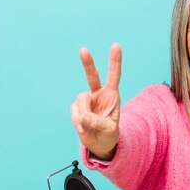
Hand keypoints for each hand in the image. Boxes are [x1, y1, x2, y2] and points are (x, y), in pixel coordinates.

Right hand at [71, 43, 121, 159]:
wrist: (100, 144)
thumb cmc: (109, 135)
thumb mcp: (109, 130)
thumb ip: (97, 122)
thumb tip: (82, 117)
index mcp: (112, 96)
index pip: (114, 76)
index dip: (115, 61)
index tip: (115, 45)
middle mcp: (99, 95)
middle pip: (92, 76)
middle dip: (88, 63)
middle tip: (83, 50)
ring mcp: (87, 101)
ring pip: (81, 100)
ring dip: (83, 114)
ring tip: (88, 126)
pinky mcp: (77, 108)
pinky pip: (74, 112)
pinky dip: (77, 122)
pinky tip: (83, 129)